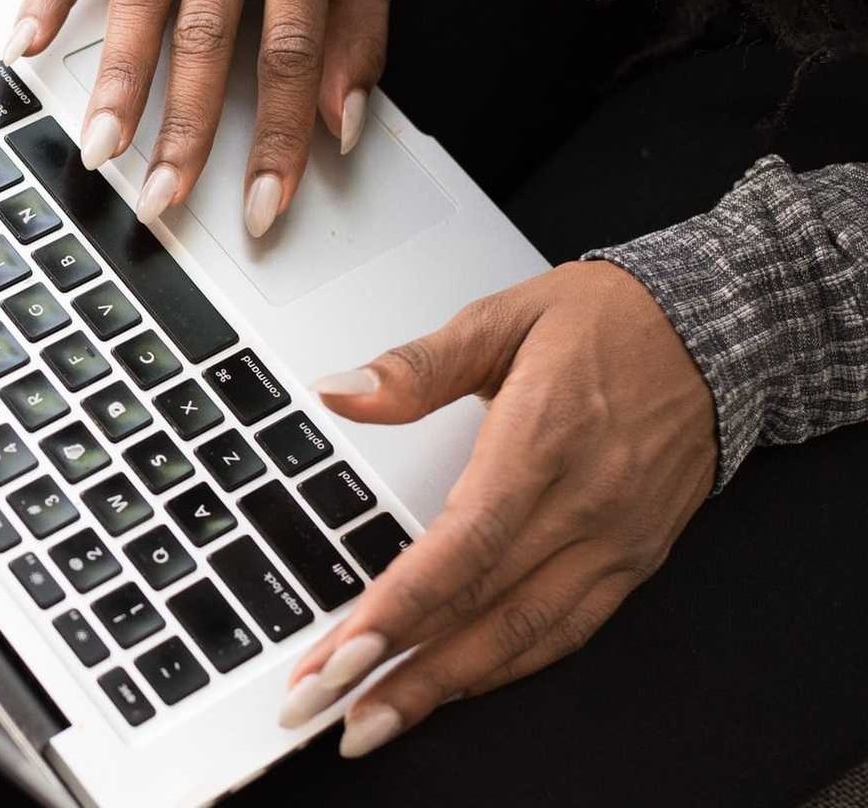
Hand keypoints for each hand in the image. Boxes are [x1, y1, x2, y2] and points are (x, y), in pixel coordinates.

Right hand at [3, 0, 390, 234]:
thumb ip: (361, 34)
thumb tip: (342, 122)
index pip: (290, 50)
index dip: (280, 135)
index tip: (264, 203)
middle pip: (203, 36)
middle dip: (182, 126)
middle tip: (162, 195)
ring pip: (137, 1)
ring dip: (115, 81)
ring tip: (99, 147)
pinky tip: (21, 46)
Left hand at [279, 262, 715, 755]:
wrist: (717, 330)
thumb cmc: (604, 321)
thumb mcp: (501, 318)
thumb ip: (416, 366)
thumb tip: (340, 390)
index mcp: (543, 440)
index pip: (462, 546)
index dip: (399, 607)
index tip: (342, 652)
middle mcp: (585, 503)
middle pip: (482, 606)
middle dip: (398, 667)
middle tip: (323, 707)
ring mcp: (616, 540)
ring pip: (525, 635)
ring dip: (445, 686)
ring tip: (374, 722)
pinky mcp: (636, 559)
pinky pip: (567, 630)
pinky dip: (507, 667)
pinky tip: (453, 688)